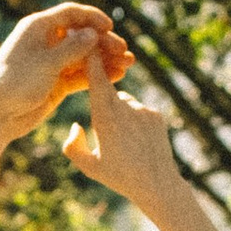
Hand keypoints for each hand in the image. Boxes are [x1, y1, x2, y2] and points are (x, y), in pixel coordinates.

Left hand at [0, 6, 124, 143]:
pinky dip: (97, 75)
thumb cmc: (14, 83)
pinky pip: (81, 75)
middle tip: (124, 52)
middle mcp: (46, 42)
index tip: (110, 27)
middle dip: (104, 42)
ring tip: (127, 65)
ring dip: (105, 60)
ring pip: (84, 57)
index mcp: (38, 27)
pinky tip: (116, 76)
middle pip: (82, 36)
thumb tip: (94, 33)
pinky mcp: (56, 82)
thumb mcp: (46, 62)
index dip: (92, 18)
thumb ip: (72, 48)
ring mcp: (52, 63)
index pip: (71, 14)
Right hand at [61, 42, 182, 213]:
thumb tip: (75, 125)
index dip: (90, 61)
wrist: (157, 184)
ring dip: (119, 114)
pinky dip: (135, 120)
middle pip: (107, 91)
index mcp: (105, 117)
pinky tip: (137, 141)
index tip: (86, 46)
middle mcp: (125, 108)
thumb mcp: (89, 167)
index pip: (96, 80)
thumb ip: (73, 146)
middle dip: (101, 101)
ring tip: (123, 141)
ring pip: (124, 102)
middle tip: (103, 125)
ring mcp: (143, 110)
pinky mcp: (156, 114)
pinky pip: (139, 110)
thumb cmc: (119, 177)